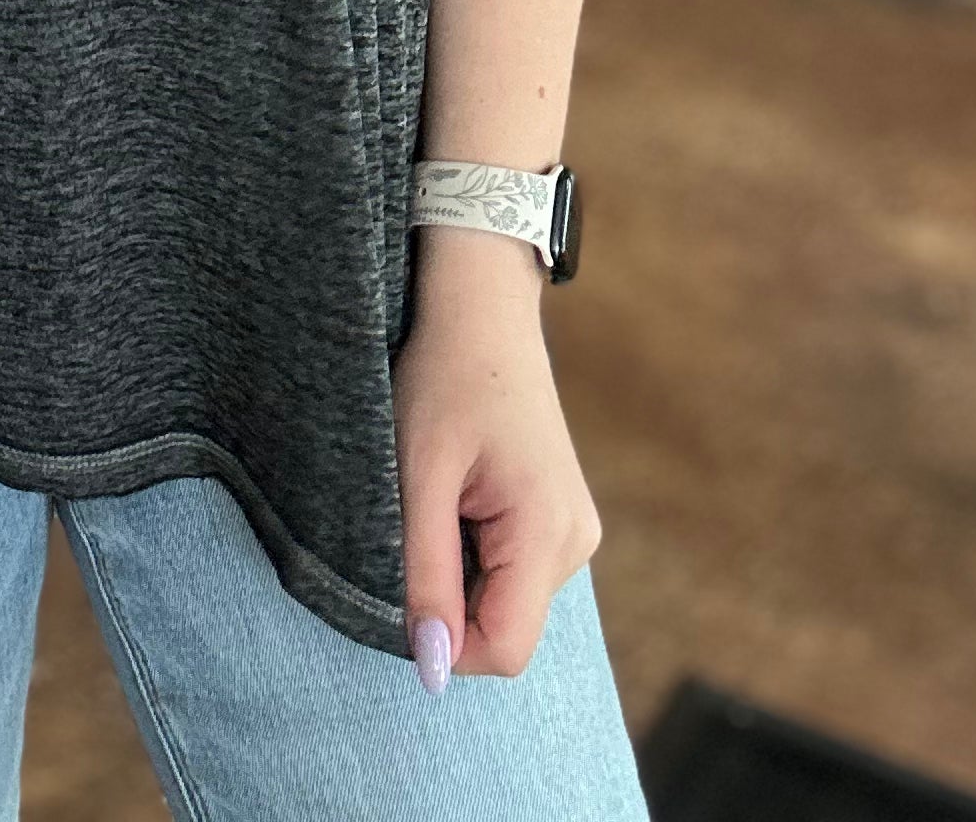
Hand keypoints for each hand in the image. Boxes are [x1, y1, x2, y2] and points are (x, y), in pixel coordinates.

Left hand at [391, 229, 600, 682]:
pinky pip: (510, 570)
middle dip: (447, 595)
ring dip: (457, 568)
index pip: (504, 648)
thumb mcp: (419, 475)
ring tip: (441, 492)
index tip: (401, 581)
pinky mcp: (558, 518)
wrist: (480, 306)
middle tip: (421, 513)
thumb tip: (433, 670)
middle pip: (502, 626)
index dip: (443, 640)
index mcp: (547, 531)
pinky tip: (459, 491)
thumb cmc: (444, 376)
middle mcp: (574, 541)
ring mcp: (572, 529)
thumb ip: (427, 574)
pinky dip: (472, 549)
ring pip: (503, 600)